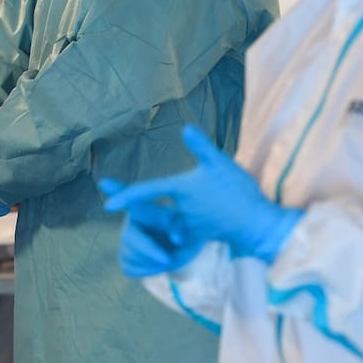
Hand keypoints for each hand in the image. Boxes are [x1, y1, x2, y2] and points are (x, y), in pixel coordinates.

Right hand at [99, 178, 204, 276]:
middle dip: (149, 250)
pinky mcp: (126, 258)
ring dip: (151, 262)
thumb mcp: (189, 225)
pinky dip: (146, 271)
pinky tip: (158, 265)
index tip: (105, 183)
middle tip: (168, 260)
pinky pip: (129, 268)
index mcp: (144, 207)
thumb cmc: (189, 230)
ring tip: (168, 258)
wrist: (188, 250)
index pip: (128, 195)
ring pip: (130, 255)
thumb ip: (181, 228)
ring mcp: (126, 241)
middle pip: (129, 236)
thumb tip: (176, 240)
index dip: (117, 190)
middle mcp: (131, 222)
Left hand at [103, 126, 301, 262]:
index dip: (126, 195)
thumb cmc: (237, 191)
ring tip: (139, 216)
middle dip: (131, 207)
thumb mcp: (220, 164)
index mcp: (182, 190)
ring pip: (164, 222)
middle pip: (149, 209)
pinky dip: (171, 232)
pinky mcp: (201, 233)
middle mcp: (181, 209)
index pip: (147, 191)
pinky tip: (170, 231)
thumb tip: (185, 128)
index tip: (106, 203)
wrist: (256, 223)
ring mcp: (190, 224)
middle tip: (110, 203)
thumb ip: (201, 147)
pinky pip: (180, 234)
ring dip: (151, 221)